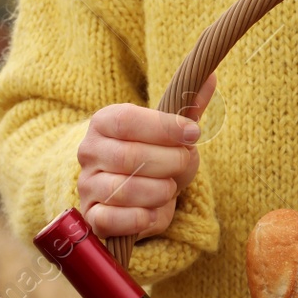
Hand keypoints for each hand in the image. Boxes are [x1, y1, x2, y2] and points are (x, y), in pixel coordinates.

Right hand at [77, 72, 214, 238]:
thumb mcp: (175, 132)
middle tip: (184, 164)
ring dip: (160, 192)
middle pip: (131, 157)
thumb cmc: (158, 156)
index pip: (128, 120)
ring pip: (125, 190)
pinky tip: (156, 210)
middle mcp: (88, 151)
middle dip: (169, 163)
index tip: (193, 132)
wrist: (140, 195)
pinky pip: (116, 221)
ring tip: (169, 188)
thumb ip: (189, 108)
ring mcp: (87, 185)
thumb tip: (209, 77)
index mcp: (104, 122)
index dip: (165, 127)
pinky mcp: (92, 217)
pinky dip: (145, 219)